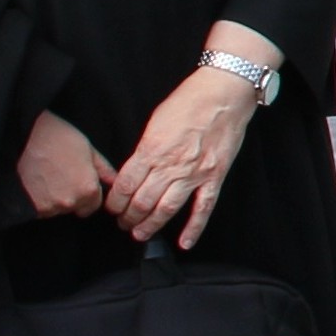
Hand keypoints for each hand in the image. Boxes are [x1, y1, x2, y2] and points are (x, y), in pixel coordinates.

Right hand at [16, 111, 112, 220]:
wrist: (22, 136)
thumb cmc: (57, 137)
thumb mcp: (88, 148)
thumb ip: (104, 169)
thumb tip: (116, 181)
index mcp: (87, 189)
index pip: (94, 204)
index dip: (89, 193)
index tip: (81, 182)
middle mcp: (69, 203)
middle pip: (76, 208)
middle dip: (74, 197)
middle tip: (63, 176)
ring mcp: (48, 207)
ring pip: (57, 209)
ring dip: (55, 198)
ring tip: (48, 176)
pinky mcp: (29, 208)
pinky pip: (40, 210)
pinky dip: (40, 200)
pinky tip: (37, 182)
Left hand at [109, 29, 273, 248]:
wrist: (224, 93)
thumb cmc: (189, 101)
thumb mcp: (156, 121)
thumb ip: (145, 149)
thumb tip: (136, 171)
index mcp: (151, 149)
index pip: (125, 185)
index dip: (114, 202)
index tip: (111, 208)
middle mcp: (170, 165)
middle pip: (142, 201)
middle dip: (128, 217)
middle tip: (123, 224)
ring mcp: (194, 173)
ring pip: (166, 208)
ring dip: (150, 225)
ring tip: (140, 234)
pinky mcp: (215, 176)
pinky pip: (203, 207)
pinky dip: (193, 228)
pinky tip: (184, 242)